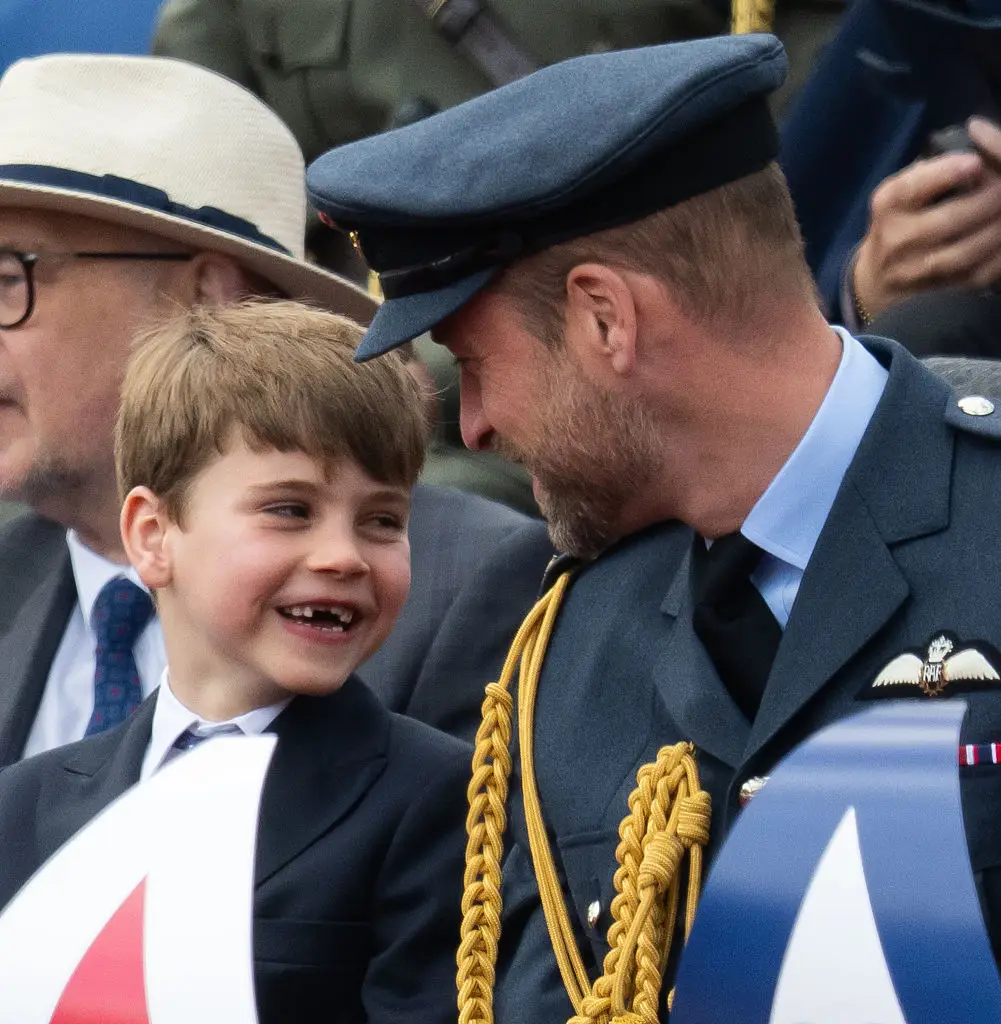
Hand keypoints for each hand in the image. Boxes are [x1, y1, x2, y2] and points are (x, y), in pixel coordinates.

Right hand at [853, 117, 1000, 319]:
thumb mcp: (903, 191)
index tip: (975, 162)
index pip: (913, 187)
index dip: (947, 173)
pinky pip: (975, 274)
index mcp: (887, 204)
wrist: (878, 277)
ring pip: (965, 251)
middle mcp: (895, 238)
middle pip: (948, 219)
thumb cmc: (899, 220)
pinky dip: (998, 257)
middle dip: (989, 200)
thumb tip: (981, 142)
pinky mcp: (936, 290)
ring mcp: (914, 269)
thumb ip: (935, 171)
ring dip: (997, 230)